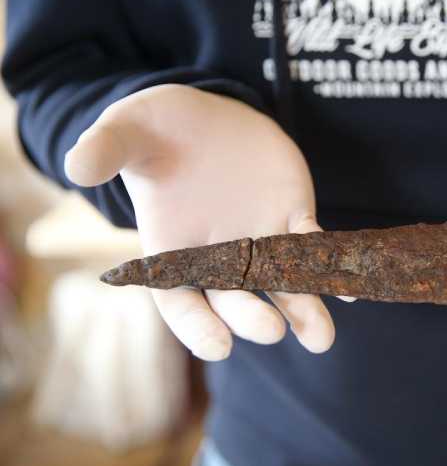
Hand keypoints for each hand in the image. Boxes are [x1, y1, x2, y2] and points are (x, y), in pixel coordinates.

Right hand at [65, 85, 341, 359]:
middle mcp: (218, 255)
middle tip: (273, 330)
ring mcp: (258, 239)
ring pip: (282, 284)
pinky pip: (314, 245)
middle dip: (254, 317)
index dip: (197, 326)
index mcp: (173, 248)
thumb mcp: (128, 131)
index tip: (218, 347)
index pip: (181, 300)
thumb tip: (76, 165)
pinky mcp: (290, 217)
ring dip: (305, 309)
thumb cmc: (157, 130)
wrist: (204, 118)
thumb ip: (106, 148)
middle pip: (236, 297)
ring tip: (322, 337)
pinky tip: (352, 285)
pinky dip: (330, 263)